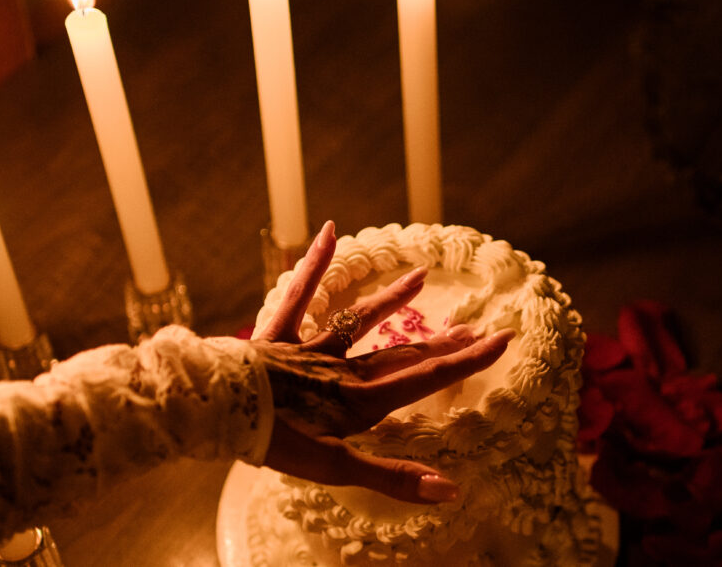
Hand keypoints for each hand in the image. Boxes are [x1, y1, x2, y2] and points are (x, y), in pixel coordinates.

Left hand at [249, 221, 514, 503]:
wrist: (218, 412)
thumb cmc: (277, 443)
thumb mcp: (336, 469)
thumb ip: (393, 478)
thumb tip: (450, 489)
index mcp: (361, 400)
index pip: (426, 378)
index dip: (468, 361)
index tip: (502, 339)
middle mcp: (344, 369)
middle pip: (403, 353)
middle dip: (443, 343)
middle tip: (476, 328)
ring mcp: (311, 348)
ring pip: (359, 320)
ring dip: (391, 299)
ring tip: (421, 276)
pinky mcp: (278, 334)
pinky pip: (300, 294)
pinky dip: (315, 263)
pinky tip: (330, 231)